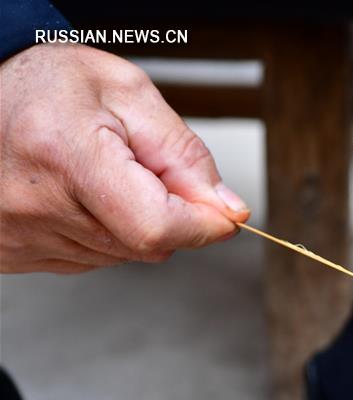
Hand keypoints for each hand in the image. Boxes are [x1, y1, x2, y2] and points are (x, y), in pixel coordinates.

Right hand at [0, 43, 248, 273]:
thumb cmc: (48, 85)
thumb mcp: (129, 94)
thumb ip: (185, 154)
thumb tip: (227, 207)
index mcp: (64, 155)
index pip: (157, 226)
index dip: (202, 226)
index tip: (223, 214)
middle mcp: (34, 204)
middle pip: (144, 245)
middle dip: (166, 213)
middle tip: (140, 169)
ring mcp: (17, 235)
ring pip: (120, 256)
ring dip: (130, 222)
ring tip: (97, 174)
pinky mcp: (12, 253)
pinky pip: (87, 259)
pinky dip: (100, 231)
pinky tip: (77, 195)